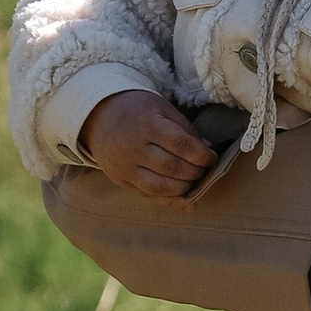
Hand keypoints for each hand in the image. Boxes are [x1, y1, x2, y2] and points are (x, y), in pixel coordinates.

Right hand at [82, 86, 217, 201]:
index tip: (212, 157)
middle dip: (195, 172)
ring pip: (160, 187)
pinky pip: (147, 195)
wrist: (98, 115)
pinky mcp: (120, 180)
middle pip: (172, 168)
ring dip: (184, 188)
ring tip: (194, 181)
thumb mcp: (162, 108)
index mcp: (147, 125)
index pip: (181, 145)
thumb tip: (208, 149)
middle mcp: (134, 148)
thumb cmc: (136, 109)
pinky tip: (186, 202)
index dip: (202, 155)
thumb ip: (185, 128)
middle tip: (204, 169)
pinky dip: (169, 201)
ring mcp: (125, 167)